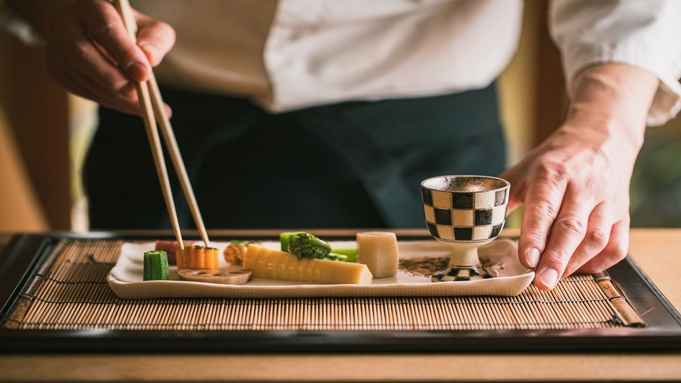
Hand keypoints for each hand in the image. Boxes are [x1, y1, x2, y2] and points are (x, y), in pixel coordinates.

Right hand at [11, 0, 174, 114]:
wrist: (101, 34)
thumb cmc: (132, 31)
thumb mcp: (151, 30)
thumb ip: (156, 41)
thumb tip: (150, 59)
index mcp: (92, 4)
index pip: (104, 27)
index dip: (124, 52)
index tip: (144, 74)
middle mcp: (65, 21)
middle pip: (81, 53)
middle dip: (112, 78)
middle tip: (137, 95)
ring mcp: (55, 46)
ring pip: (79, 74)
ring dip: (111, 95)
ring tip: (140, 105)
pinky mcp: (55, 68)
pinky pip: (78, 89)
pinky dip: (105, 100)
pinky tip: (126, 104)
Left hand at [500, 64, 658, 289]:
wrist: (600, 140)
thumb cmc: (554, 161)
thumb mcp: (523, 171)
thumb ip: (502, 198)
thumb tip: (476, 225)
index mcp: (552, 174)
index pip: (544, 208)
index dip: (535, 236)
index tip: (527, 260)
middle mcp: (583, 186)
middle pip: (572, 227)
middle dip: (556, 259)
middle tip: (543, 283)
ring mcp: (607, 201)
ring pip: (597, 238)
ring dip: (576, 263)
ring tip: (555, 278)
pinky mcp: (623, 214)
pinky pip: (617, 245)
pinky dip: (600, 263)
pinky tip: (580, 269)